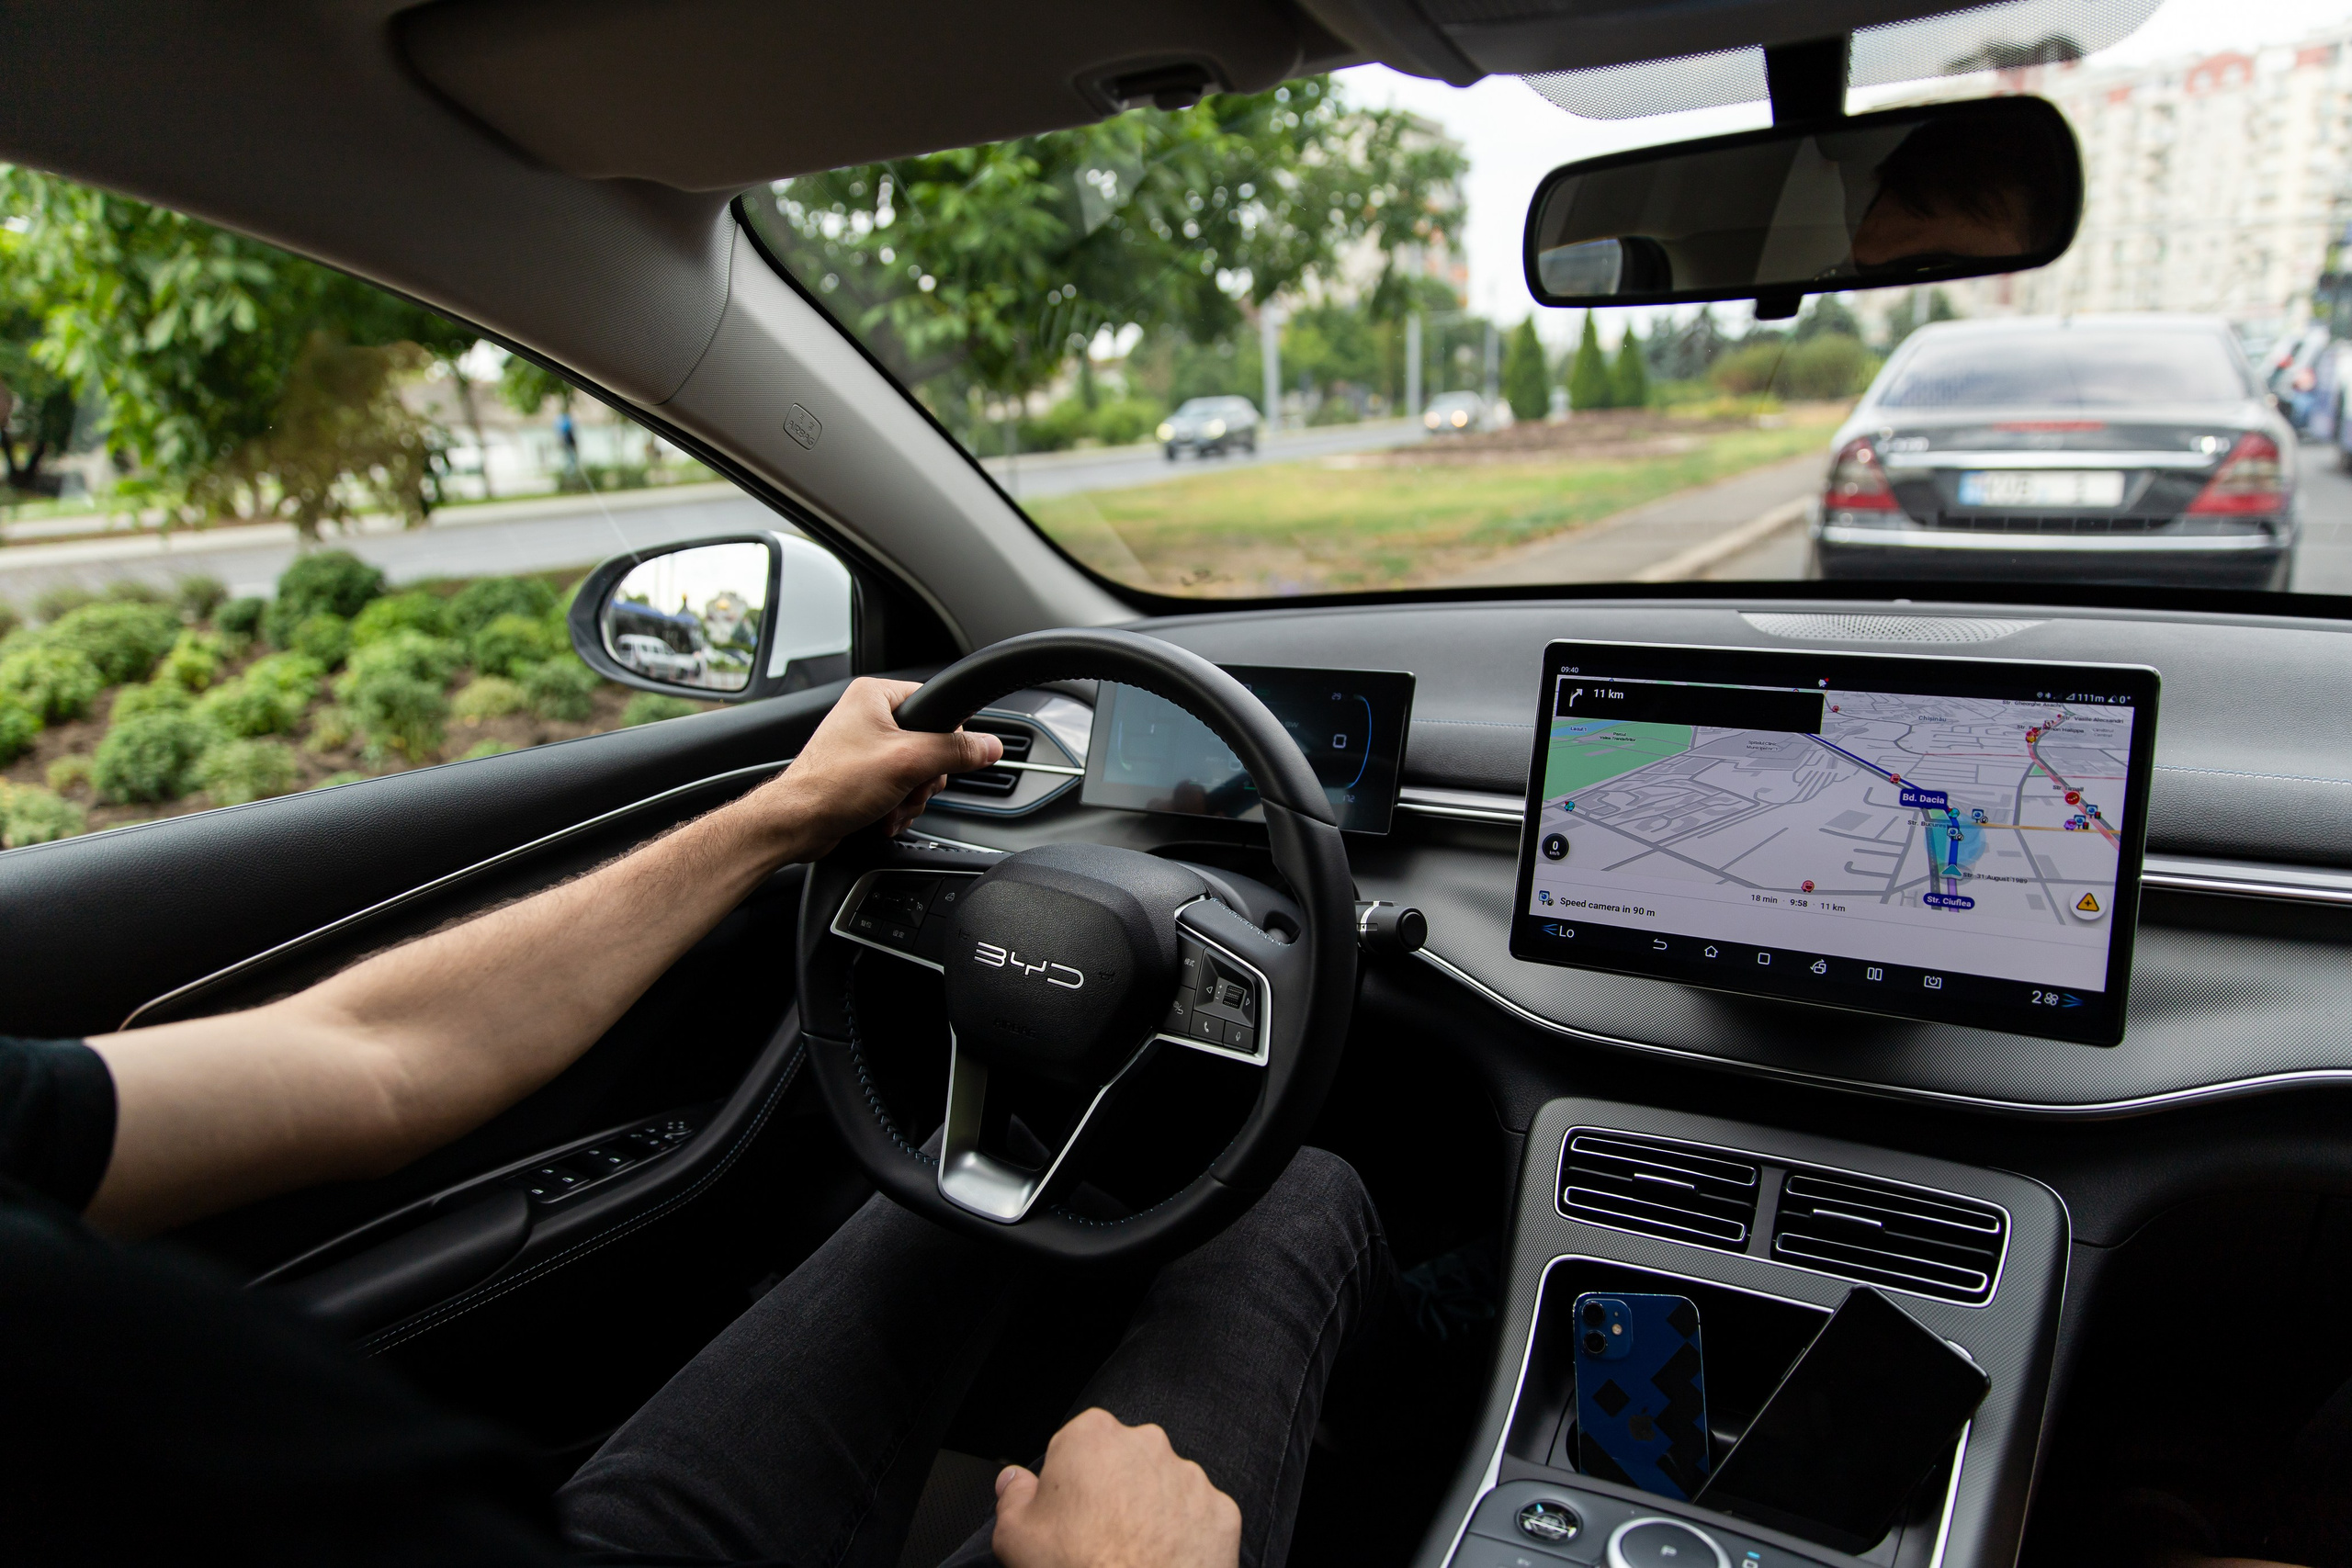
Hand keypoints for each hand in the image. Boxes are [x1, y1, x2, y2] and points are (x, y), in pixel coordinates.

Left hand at [748, 677, 1000, 857]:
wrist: (796, 824)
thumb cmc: (833, 785)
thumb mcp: (907, 761)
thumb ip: (955, 750)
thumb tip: (990, 746)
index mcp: (875, 695)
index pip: (935, 704)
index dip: (946, 737)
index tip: (942, 758)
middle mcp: (868, 716)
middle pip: (930, 744)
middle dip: (924, 777)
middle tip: (909, 786)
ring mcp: (864, 748)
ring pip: (917, 771)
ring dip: (911, 796)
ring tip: (891, 805)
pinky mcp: (862, 776)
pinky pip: (899, 788)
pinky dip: (897, 806)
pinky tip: (884, 815)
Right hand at [992, 1408, 1240, 1567]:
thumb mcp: (1014, 1534)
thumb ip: (1012, 1495)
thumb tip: (1013, 1480)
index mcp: (1094, 1436)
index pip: (1079, 1445)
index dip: (1071, 1482)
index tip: (1068, 1514)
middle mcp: (1147, 1444)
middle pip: (1126, 1462)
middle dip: (1116, 1491)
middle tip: (1100, 1538)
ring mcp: (1190, 1477)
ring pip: (1167, 1488)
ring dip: (1153, 1512)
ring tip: (1134, 1556)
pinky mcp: (1222, 1512)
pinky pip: (1201, 1519)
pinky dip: (1187, 1538)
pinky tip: (1165, 1563)